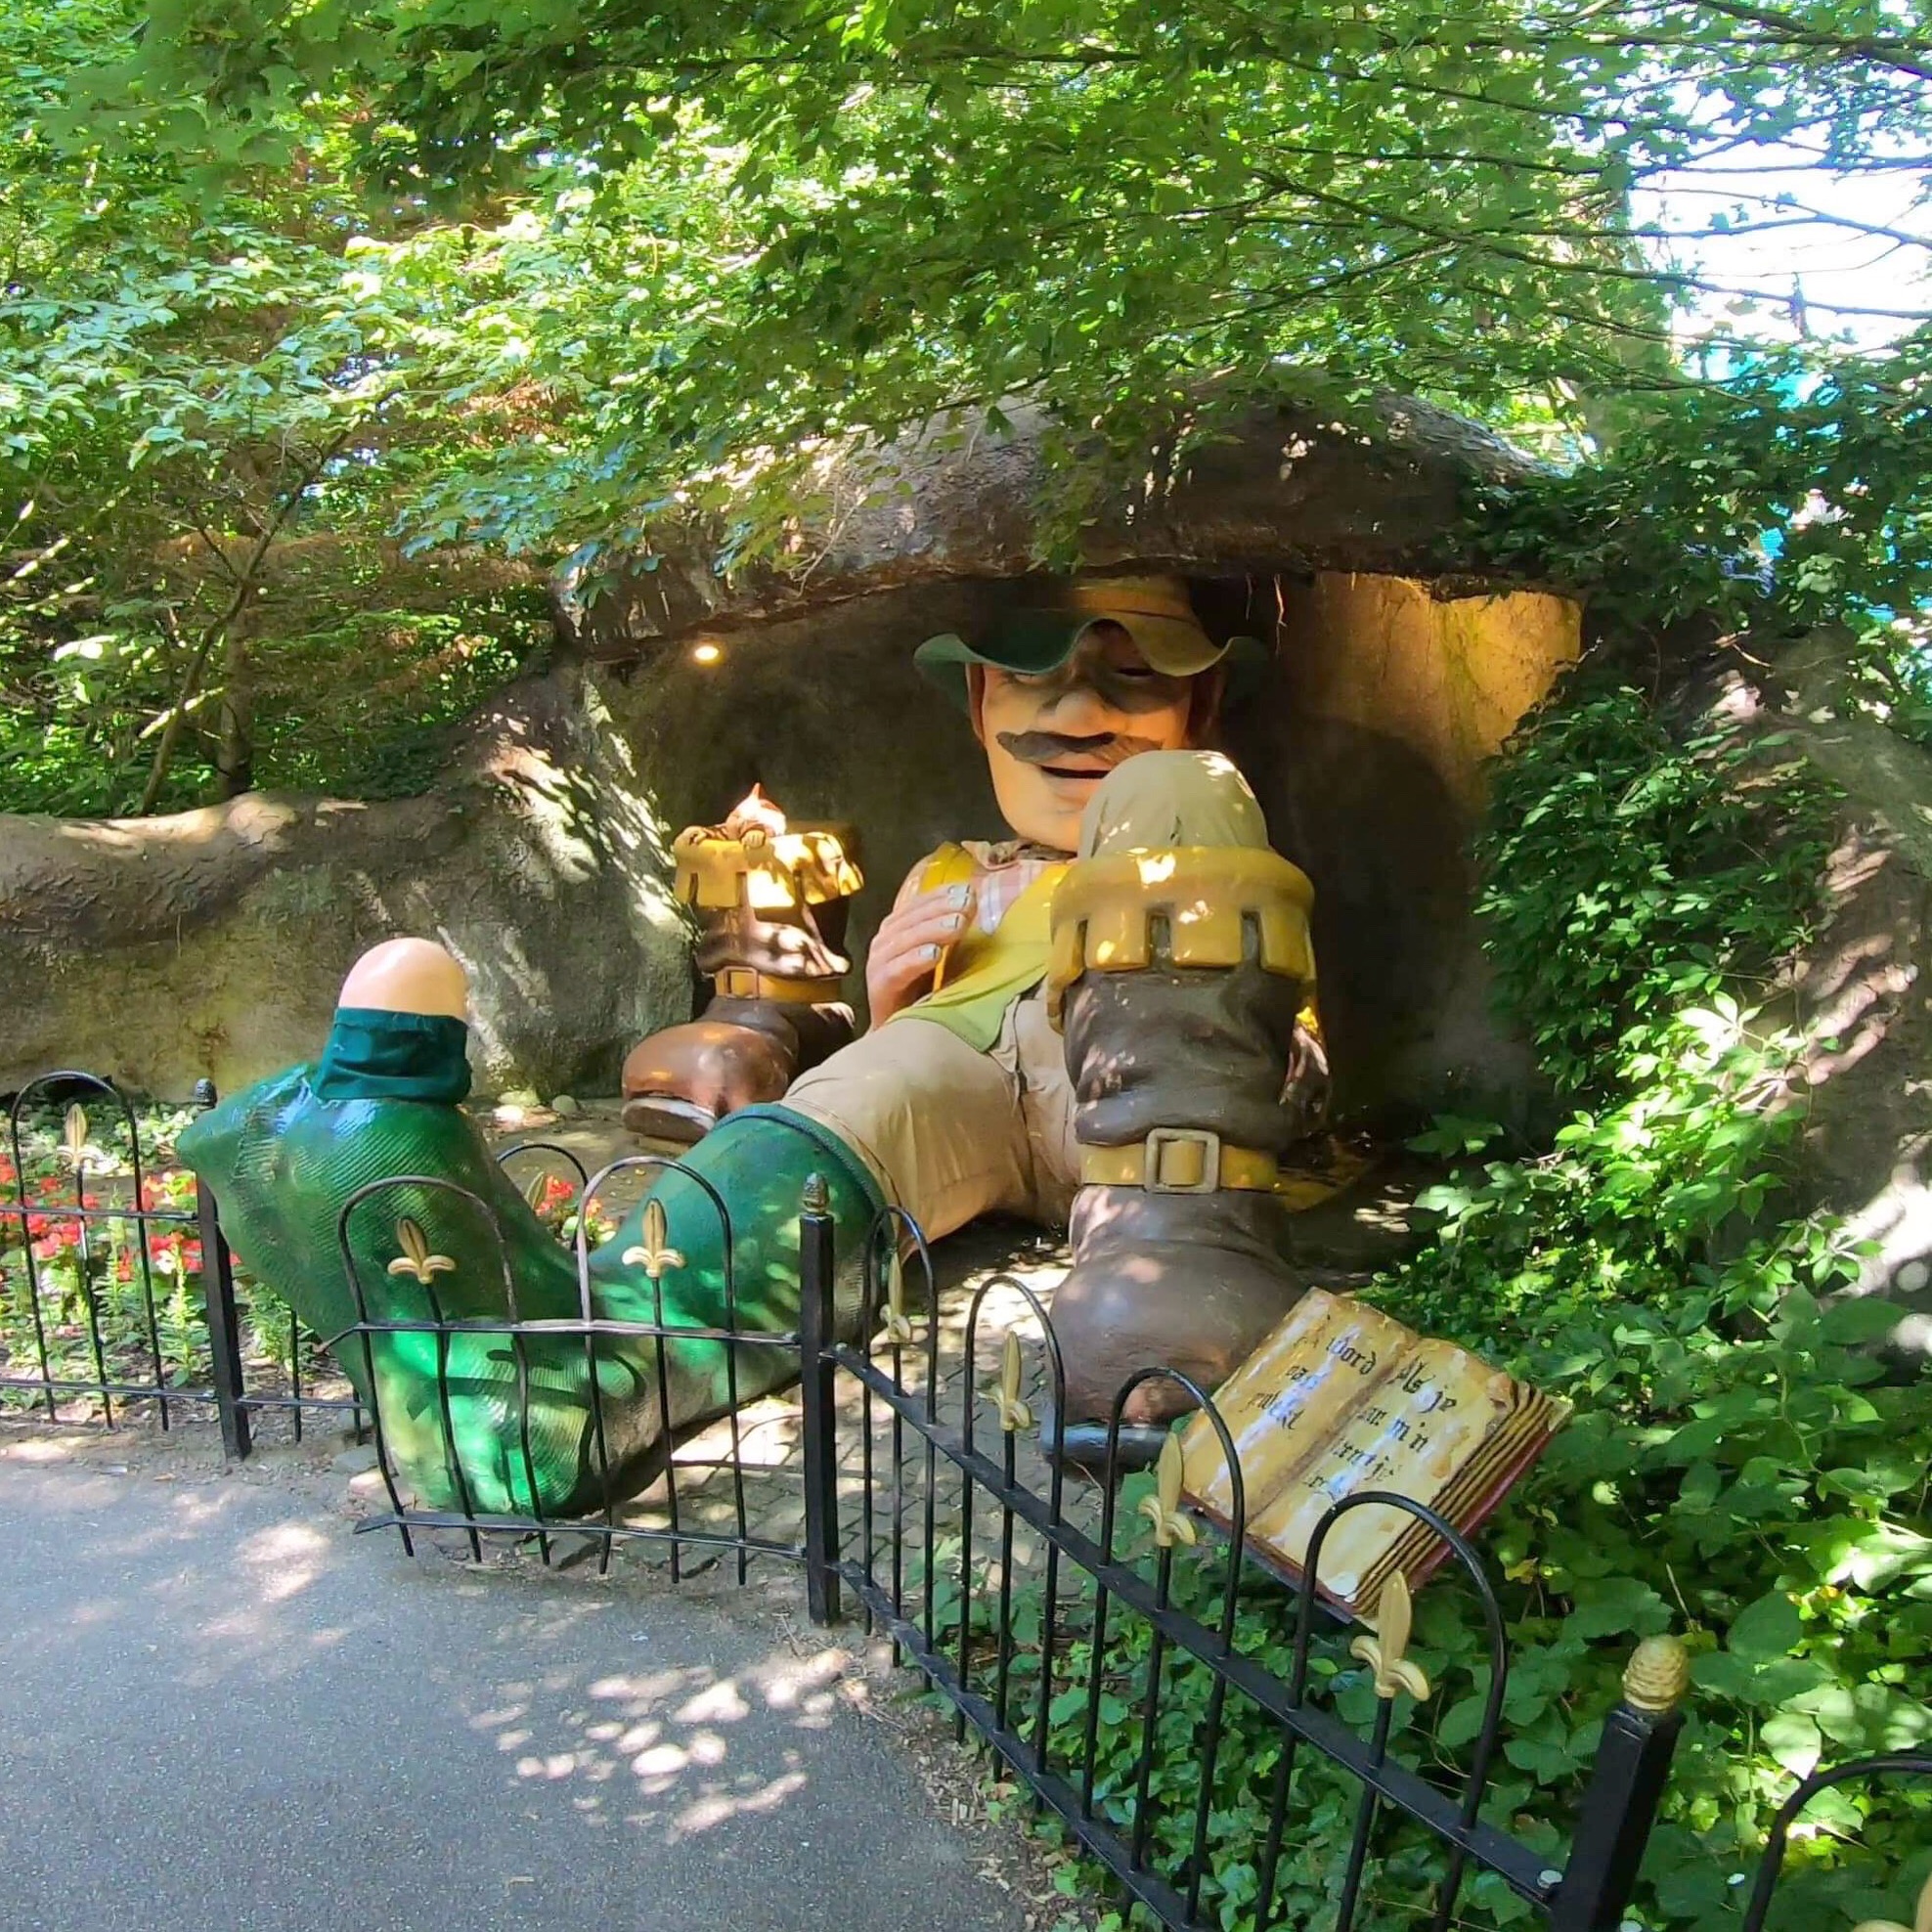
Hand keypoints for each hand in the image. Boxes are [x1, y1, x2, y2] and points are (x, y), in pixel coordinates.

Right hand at [865, 883, 976, 1025]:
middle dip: (942, 908)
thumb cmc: (922, 992)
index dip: (942, 895)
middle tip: (968, 903)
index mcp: (898, 929)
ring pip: (904, 940)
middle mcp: (885, 941)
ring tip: (958, 925)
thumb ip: (949, 932)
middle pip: (912, 918)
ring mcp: (878, 964)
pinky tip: (934, 955)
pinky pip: (896, 970)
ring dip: (932, 930)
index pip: (919, 904)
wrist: (898, 1034)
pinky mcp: (878, 988)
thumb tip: (975, 904)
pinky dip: (914, 960)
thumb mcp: (938, 956)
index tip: (968, 889)